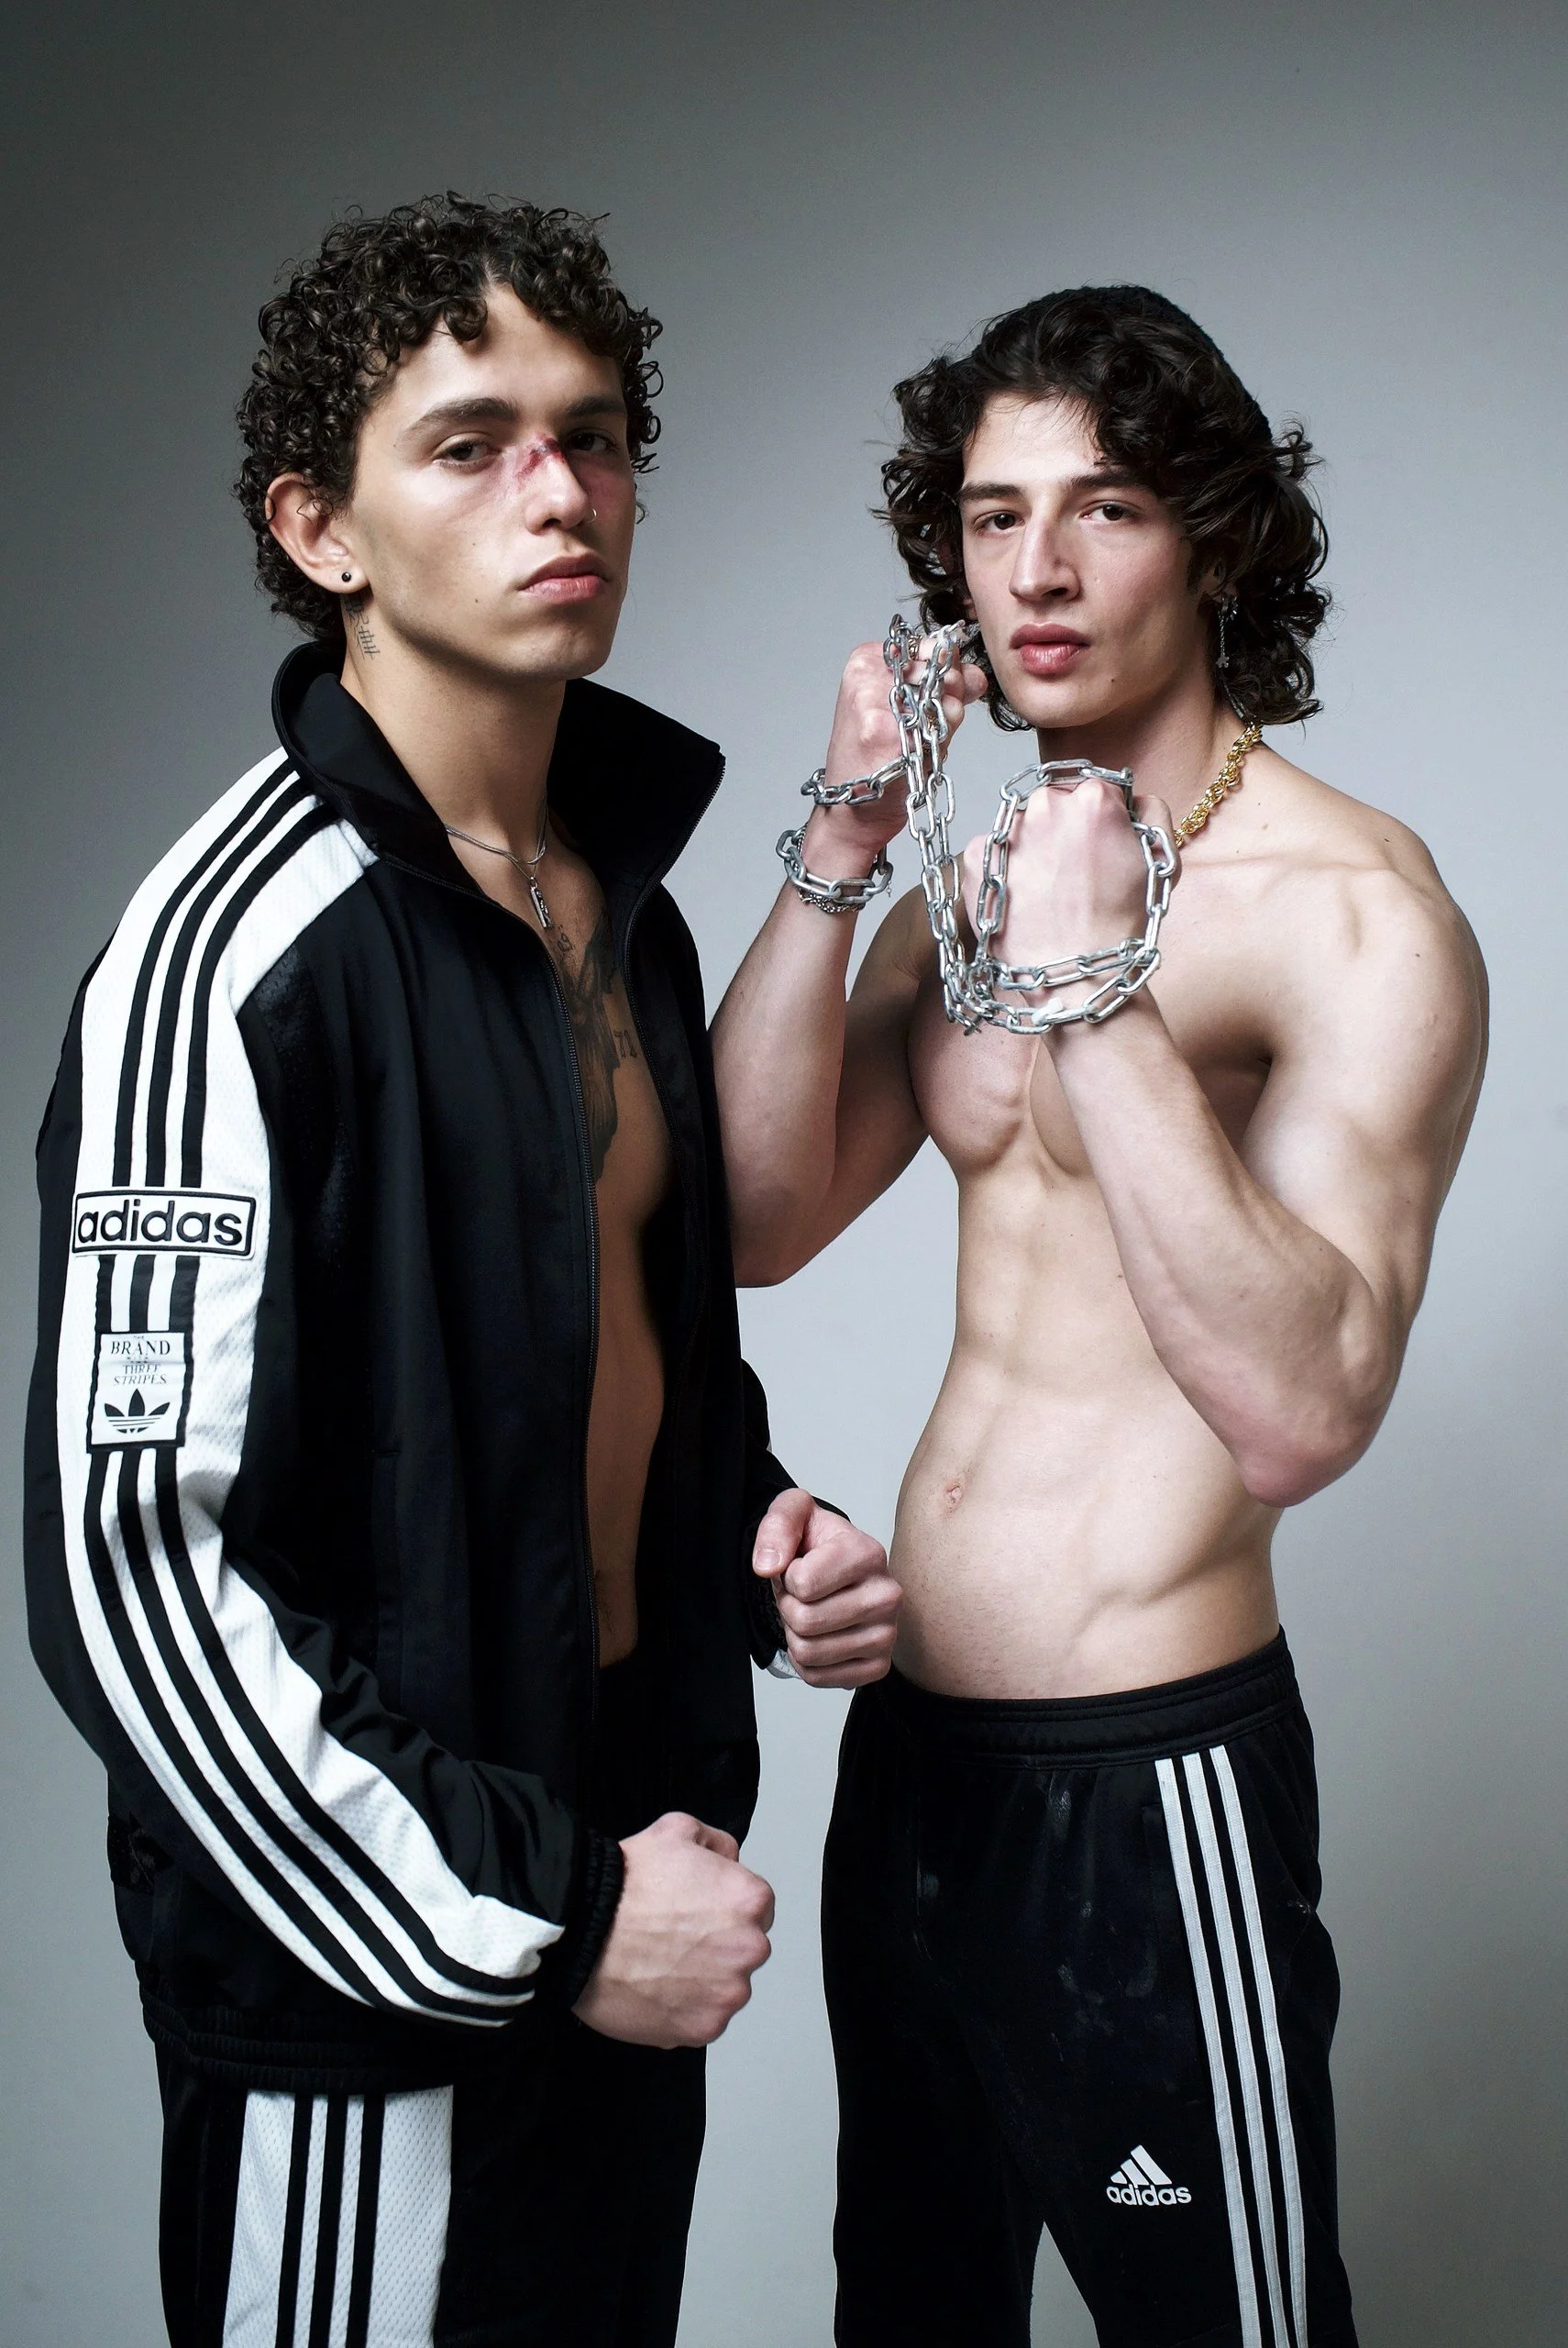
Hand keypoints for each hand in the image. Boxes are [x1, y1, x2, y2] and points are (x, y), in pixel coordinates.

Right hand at [572, 1811, 774, 2047]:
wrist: (582, 1928)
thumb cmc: (627, 1881)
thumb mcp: (677, 1829)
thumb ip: (717, 1843)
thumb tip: (730, 1860)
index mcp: (750, 1900)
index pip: (756, 1910)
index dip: (723, 1909)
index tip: (696, 1913)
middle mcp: (750, 1949)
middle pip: (744, 1951)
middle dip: (717, 1947)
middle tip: (674, 1940)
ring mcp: (727, 1995)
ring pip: (725, 1989)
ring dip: (702, 1982)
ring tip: (659, 1966)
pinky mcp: (702, 2029)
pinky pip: (701, 2020)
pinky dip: (682, 2011)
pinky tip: (653, 1989)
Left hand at [752, 1487, 901, 1686]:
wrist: (839, 1569)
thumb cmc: (818, 1542)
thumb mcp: (795, 1512)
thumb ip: (778, 1524)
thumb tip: (767, 1566)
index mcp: (868, 1553)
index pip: (802, 1583)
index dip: (787, 1577)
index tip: (800, 1567)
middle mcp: (887, 1595)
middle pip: (805, 1622)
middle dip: (788, 1608)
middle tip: (801, 1595)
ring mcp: (887, 1634)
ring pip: (809, 1653)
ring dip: (795, 1635)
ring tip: (810, 1612)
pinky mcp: (878, 1666)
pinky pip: (818, 1678)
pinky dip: (806, 1661)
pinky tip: (819, 1637)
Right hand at [799, 636, 986, 886]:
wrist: (849, 810)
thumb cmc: (873, 760)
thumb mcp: (900, 710)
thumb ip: (940, 685)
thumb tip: (976, 674)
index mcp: (865, 660)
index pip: (930, 644)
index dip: (950, 669)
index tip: (944, 692)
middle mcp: (867, 676)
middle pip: (941, 668)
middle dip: (951, 695)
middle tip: (930, 723)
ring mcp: (876, 704)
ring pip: (946, 697)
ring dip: (946, 724)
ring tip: (918, 742)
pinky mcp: (888, 734)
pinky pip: (941, 727)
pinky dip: (941, 743)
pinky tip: (918, 755)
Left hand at [961, 775, 1175, 1002]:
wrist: (1073, 975)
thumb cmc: (1118, 925)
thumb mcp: (1159, 861)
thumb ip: (1150, 812)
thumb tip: (1132, 798)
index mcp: (1093, 798)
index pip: (1098, 791)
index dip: (1103, 821)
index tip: (1101, 848)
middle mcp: (1045, 805)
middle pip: (1057, 803)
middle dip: (1065, 829)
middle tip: (1075, 873)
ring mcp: (1005, 831)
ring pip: (1022, 826)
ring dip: (1033, 847)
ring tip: (1048, 890)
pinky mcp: (974, 859)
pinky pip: (992, 852)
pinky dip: (1004, 869)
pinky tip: (1024, 896)